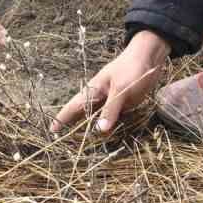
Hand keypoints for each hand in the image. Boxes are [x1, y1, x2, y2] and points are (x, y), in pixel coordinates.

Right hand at [51, 30, 170, 134]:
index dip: (62, 118)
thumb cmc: (132, 68)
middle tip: (66, 146)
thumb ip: (111, 109)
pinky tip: (108, 136)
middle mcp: (100, 96)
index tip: (52, 131)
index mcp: (94, 90)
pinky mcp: (123, 103)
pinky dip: (108, 127)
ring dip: (92, 130)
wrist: (150, 56)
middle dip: (75, 128)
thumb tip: (99, 130)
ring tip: (83, 146)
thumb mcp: (120, 89)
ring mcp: (111, 100)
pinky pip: (112, 118)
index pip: (73, 106)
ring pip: (97, 118)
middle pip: (83, 115)